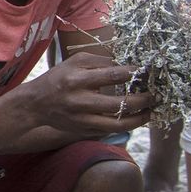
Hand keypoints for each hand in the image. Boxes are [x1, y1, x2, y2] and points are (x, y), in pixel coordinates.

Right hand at [23, 51, 155, 135]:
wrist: (36, 104)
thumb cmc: (58, 78)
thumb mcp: (74, 62)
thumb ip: (101, 61)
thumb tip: (129, 65)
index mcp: (76, 80)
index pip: (113, 75)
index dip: (134, 73)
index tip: (148, 71)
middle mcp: (79, 101)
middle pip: (120, 103)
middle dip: (143, 99)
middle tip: (155, 94)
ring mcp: (82, 119)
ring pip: (119, 123)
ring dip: (140, 118)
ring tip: (151, 111)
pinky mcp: (84, 130)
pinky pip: (112, 130)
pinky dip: (127, 124)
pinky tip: (136, 118)